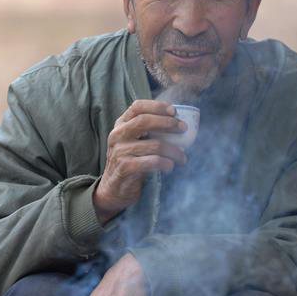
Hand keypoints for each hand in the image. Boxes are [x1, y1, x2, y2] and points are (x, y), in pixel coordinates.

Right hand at [93, 99, 186, 224]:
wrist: (113, 189)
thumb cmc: (130, 162)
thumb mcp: (134, 143)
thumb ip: (148, 132)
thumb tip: (178, 124)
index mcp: (120, 125)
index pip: (137, 107)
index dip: (157, 106)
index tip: (174, 111)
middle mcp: (117, 135)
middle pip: (144, 121)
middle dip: (167, 123)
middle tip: (183, 129)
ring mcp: (120, 151)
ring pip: (154, 144)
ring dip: (174, 150)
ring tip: (182, 157)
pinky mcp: (125, 168)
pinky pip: (152, 162)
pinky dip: (166, 163)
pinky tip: (171, 166)